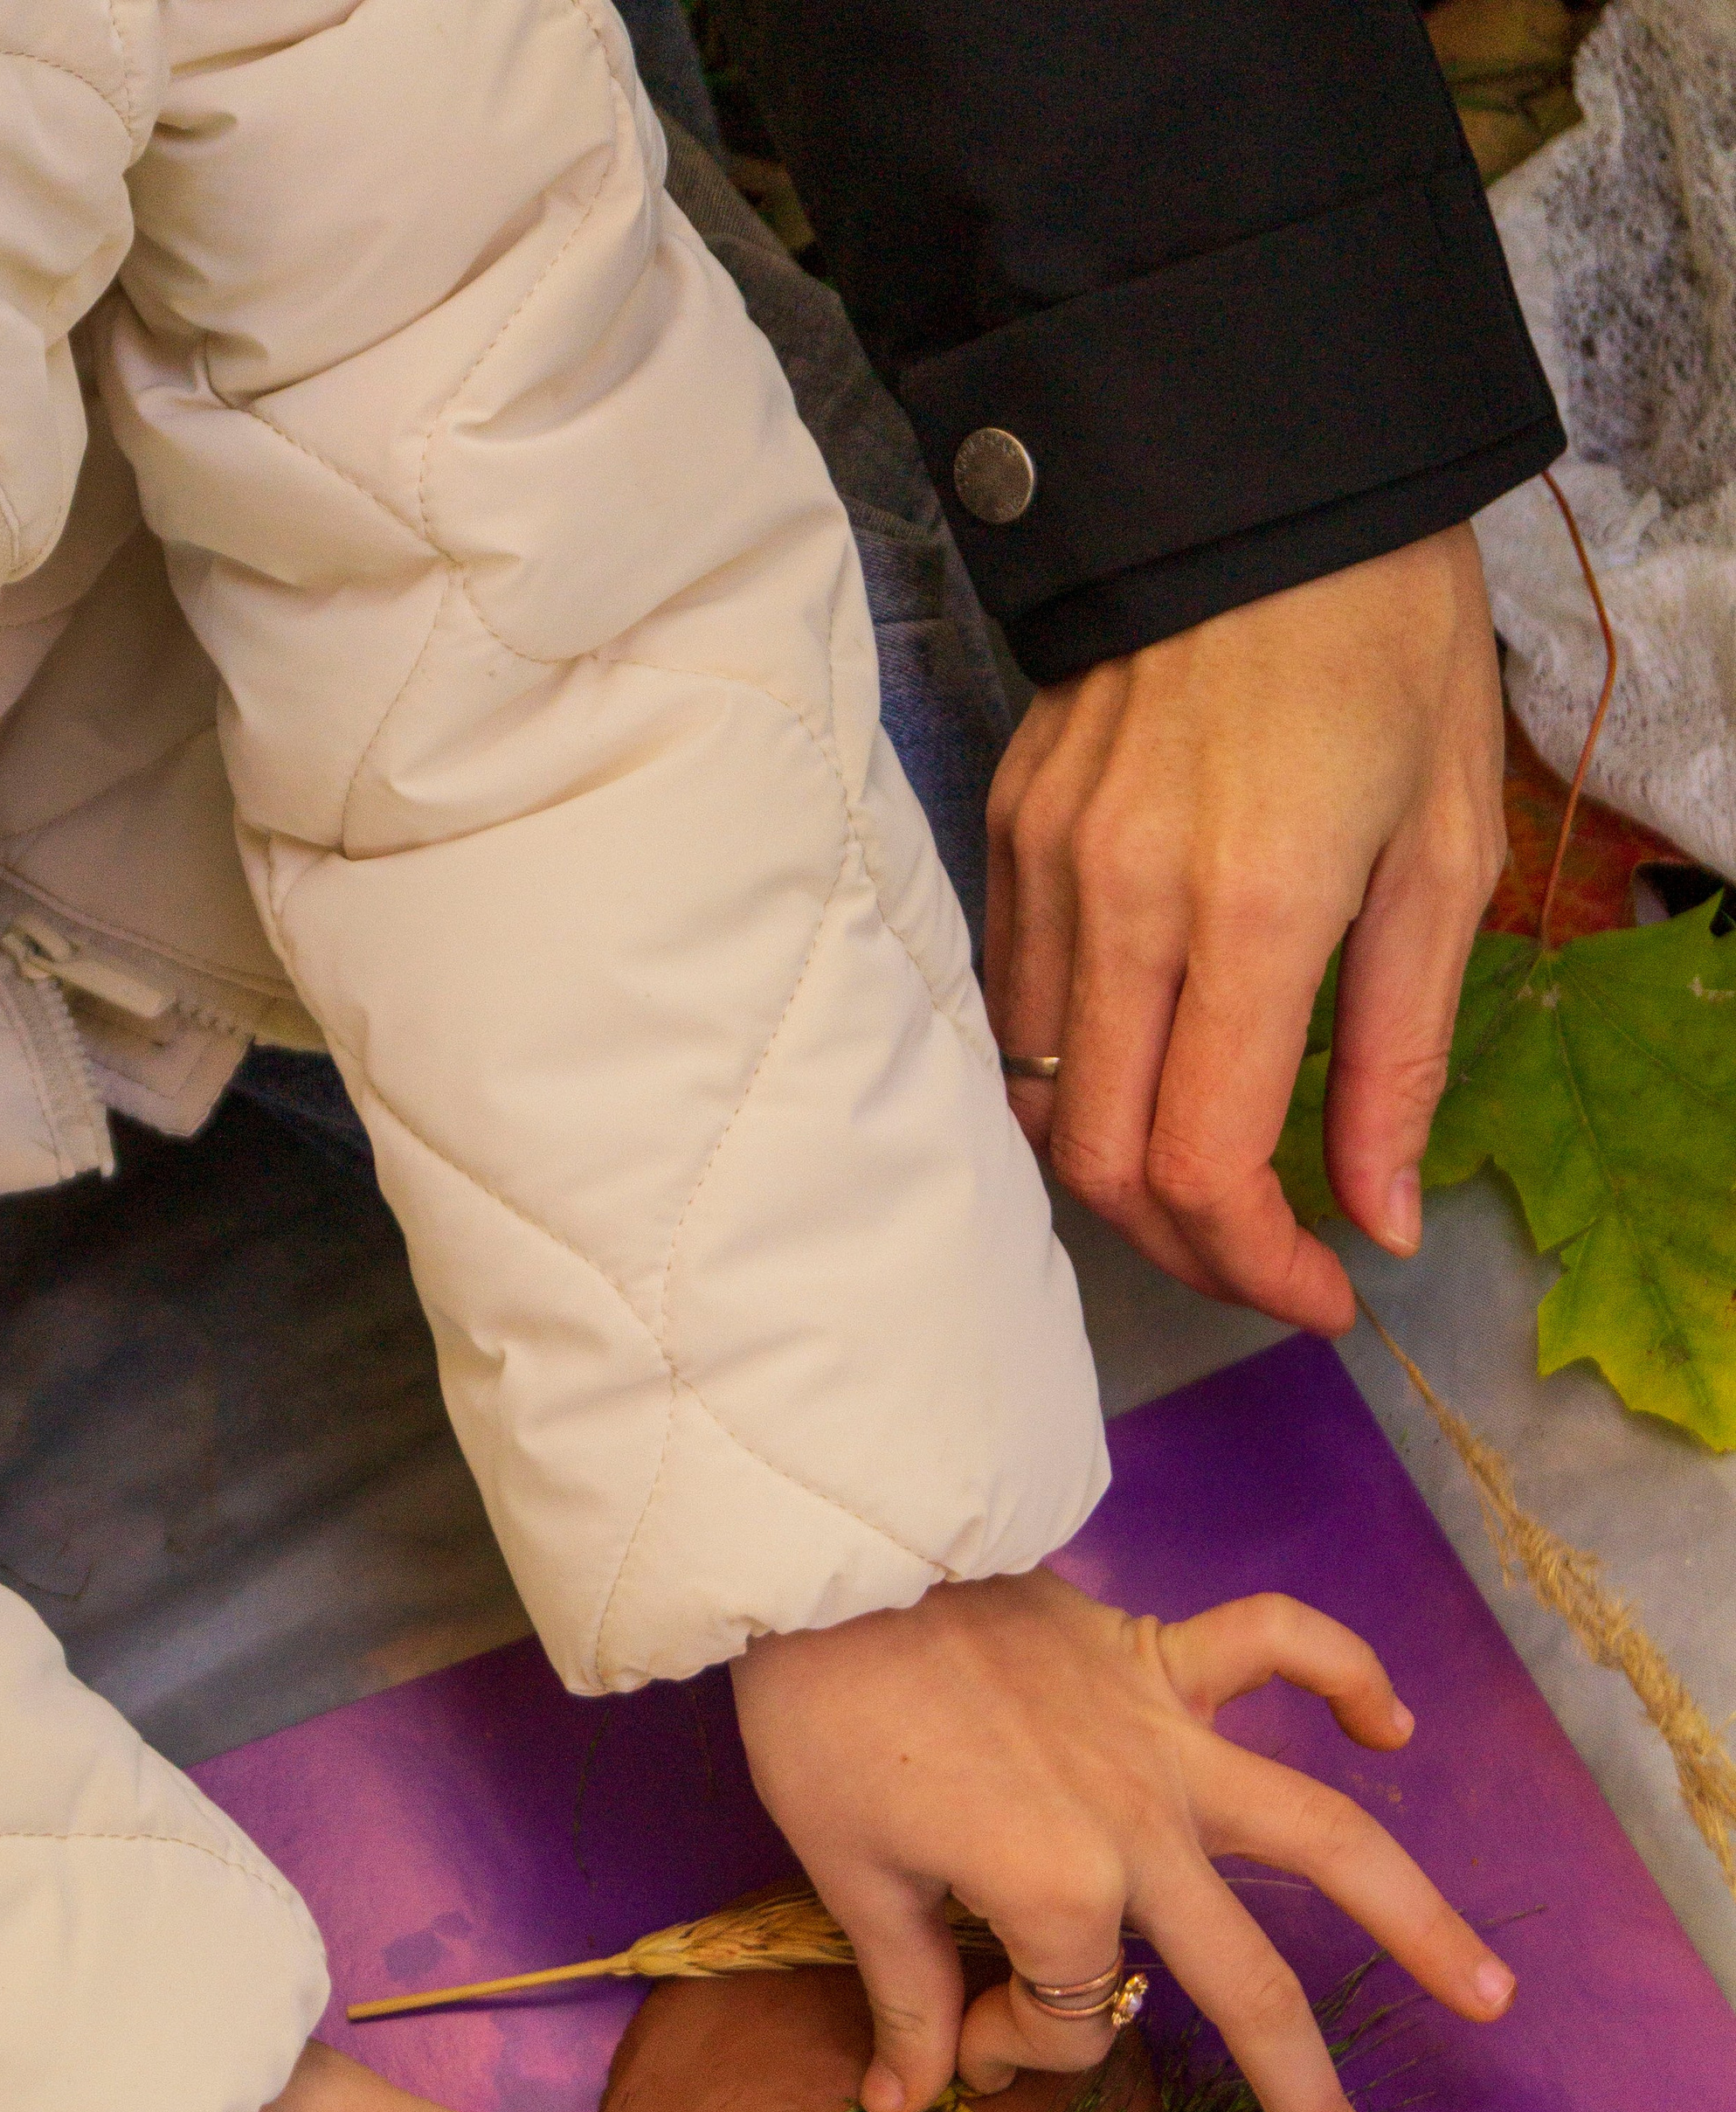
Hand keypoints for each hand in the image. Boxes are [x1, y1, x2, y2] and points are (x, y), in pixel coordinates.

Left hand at [730, 1573, 1513, 2111]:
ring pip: (1322, 1835)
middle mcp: (1140, 1828)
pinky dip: (1343, 1672)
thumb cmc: (826, 1724)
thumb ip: (908, 1992)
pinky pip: (1280, 1647)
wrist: (834, 1567)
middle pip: (1250, 1986)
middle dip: (1307, 2099)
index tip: (954, 2032)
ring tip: (1490, 1992)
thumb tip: (909, 2100)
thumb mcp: (851, 1877)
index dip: (1012, 2045)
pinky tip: (1390, 1724)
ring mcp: (1166, 1741)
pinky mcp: (1161, 1656)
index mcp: (1059, 1890)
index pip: (1069, 2018)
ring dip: (1415, 1916)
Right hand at [984, 524, 1506, 1332]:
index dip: (1258, 1268)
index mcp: (1253, 905)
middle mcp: (1123, 899)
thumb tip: (1383, 1217)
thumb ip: (1402, 1053)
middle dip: (1187, 1249)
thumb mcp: (1448, 851)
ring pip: (1036, 1100)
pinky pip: (1011, 1009)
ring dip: (1119, 1174)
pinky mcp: (1003, 831)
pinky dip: (1068, 1077)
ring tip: (1207, 1175)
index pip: (1204, 1166)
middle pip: (1100, 1165)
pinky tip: (1140, 1067)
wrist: (1262, 477)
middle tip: (1267, 1257)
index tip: (1321, 1293)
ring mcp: (1044, 864)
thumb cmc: (1386, 647)